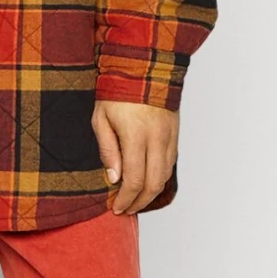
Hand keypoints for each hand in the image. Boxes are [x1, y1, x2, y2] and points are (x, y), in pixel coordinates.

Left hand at [91, 99, 178, 215]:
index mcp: (136, 136)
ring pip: (165, 176)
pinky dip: (160, 178)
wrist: (144, 68)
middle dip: (139, 202)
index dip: (126, 199)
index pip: (134, 179)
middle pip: (153, 184)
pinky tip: (148, 182)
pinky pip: (170, 163)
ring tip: (135, 200)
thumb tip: (114, 179)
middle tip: (126, 209)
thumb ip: (108, 150)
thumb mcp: (101, 119)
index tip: (117, 208)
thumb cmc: (116, 92)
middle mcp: (157, 139)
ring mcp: (169, 137)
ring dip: (151, 193)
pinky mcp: (175, 134)